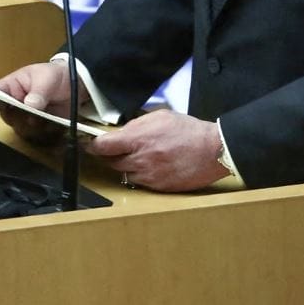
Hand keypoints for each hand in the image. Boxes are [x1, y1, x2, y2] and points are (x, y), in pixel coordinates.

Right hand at [0, 62, 73, 145]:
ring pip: (21, 128)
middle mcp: (15, 104)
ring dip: (34, 123)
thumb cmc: (54, 75)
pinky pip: (38, 135)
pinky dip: (47, 129)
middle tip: (31, 109)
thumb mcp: (47, 77)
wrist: (74, 86)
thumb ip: (39, 90)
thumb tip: (30, 104)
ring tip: (47, 112)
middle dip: (19, 115)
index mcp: (12, 86)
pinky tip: (54, 119)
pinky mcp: (38, 128)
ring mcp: (26, 117)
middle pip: (6, 116)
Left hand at [85, 109, 227, 191]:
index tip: (91, 144)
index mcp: (138, 139)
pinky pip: (139, 183)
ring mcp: (148, 176)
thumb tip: (121, 132)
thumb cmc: (188, 130)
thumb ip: (137, 124)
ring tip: (137, 157)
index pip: (103, 146)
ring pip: (124, 174)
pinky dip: (139, 175)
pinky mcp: (158, 188)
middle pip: (111, 162)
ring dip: (125, 166)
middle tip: (116, 149)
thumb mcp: (160, 116)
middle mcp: (140, 160)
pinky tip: (149, 166)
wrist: (212, 151)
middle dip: (111, 155)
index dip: (93, 146)